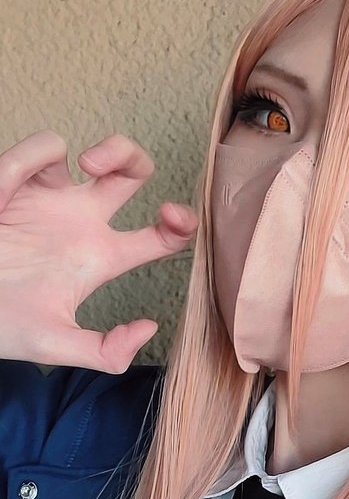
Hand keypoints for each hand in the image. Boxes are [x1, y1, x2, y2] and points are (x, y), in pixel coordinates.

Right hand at [0, 129, 198, 371]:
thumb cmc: (3, 324)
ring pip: (82, 148)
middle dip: (134, 157)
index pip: (160, 236)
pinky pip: (38, 152)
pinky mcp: (14, 183)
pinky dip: (29, 161)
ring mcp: (49, 199)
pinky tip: (13, 193)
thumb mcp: (57, 344)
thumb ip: (104, 351)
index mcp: (100, 257)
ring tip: (85, 166)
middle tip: (115, 173)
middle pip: (130, 172)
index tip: (172, 216)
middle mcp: (81, 222)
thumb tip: (149, 328)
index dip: (181, 224)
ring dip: (95, 148)